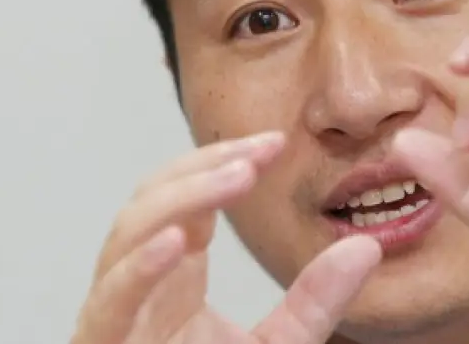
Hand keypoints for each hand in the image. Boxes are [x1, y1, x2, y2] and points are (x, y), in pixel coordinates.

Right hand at [71, 131, 381, 343]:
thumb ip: (316, 300)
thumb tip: (367, 248)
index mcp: (171, 275)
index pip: (187, 194)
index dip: (226, 160)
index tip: (277, 144)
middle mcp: (137, 282)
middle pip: (151, 199)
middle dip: (202, 166)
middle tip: (258, 153)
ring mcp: (114, 311)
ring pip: (127, 234)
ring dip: (181, 198)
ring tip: (237, 178)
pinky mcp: (101, 343)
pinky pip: (110, 299)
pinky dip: (138, 267)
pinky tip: (178, 242)